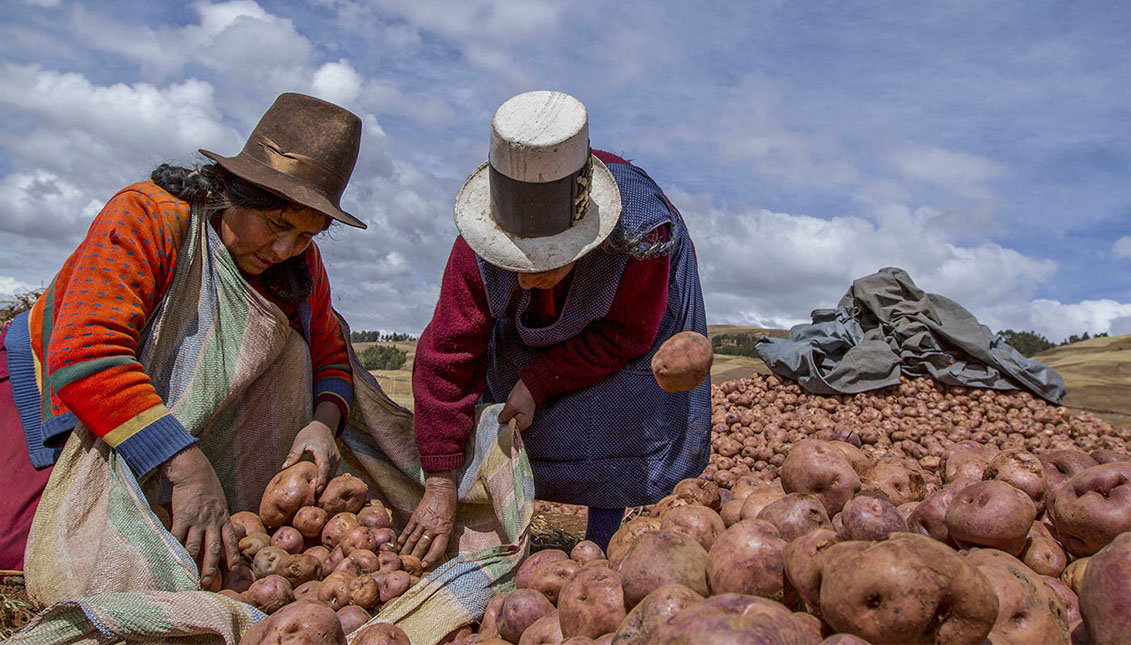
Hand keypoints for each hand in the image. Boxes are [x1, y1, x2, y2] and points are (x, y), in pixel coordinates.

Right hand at [163, 446, 241, 590]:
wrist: (194, 471)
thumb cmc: (206, 486)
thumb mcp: (220, 501)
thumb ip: (219, 515)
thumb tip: (219, 527)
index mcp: (223, 518)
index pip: (231, 540)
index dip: (234, 555)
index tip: (236, 569)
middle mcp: (213, 522)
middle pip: (214, 549)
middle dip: (211, 567)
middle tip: (209, 583)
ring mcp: (198, 520)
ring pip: (195, 547)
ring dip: (192, 563)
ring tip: (188, 577)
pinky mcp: (182, 517)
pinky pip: (178, 537)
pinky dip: (173, 549)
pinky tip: (170, 559)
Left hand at [281, 420, 339, 492]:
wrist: (323, 427)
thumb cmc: (309, 434)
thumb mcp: (299, 442)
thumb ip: (293, 455)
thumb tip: (284, 468)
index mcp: (322, 451)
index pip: (324, 467)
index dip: (321, 479)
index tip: (316, 490)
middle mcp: (332, 456)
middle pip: (328, 474)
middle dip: (322, 486)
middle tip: (313, 500)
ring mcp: (336, 460)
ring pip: (331, 475)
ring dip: (324, 484)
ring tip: (315, 497)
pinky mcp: (336, 462)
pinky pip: (331, 474)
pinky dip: (325, 480)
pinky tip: (317, 488)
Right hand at [398, 472, 457, 568]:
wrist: (441, 490)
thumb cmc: (449, 509)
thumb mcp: (451, 524)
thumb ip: (444, 538)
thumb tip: (439, 554)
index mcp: (444, 530)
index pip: (437, 547)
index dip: (431, 558)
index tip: (424, 566)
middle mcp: (432, 527)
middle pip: (422, 545)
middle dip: (415, 558)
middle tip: (409, 568)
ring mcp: (422, 522)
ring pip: (412, 540)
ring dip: (406, 551)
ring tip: (401, 561)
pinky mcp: (415, 517)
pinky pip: (407, 531)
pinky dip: (402, 540)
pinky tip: (398, 547)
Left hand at [498, 380, 534, 430]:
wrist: (530, 383)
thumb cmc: (522, 395)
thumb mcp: (511, 406)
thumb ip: (505, 415)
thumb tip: (499, 421)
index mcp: (524, 423)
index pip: (512, 432)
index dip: (504, 430)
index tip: (495, 429)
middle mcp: (524, 422)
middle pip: (511, 426)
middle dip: (504, 423)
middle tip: (495, 421)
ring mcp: (522, 416)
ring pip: (510, 420)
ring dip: (505, 418)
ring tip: (498, 416)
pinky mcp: (520, 411)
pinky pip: (511, 415)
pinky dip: (507, 414)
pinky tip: (502, 411)